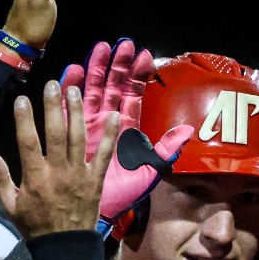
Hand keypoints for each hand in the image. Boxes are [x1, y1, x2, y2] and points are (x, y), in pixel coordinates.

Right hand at [0, 81, 118, 238]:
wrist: (65, 249)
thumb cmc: (35, 226)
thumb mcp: (10, 206)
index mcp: (36, 178)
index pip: (28, 142)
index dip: (24, 120)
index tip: (22, 100)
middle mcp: (59, 172)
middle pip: (56, 133)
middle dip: (54, 107)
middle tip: (53, 84)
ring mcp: (80, 175)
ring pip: (79, 138)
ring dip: (77, 113)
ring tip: (74, 90)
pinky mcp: (97, 180)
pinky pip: (105, 155)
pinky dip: (111, 136)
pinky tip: (115, 115)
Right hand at [61, 39, 195, 228]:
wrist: (95, 215)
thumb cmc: (122, 196)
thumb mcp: (150, 172)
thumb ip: (167, 150)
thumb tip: (189, 131)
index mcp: (125, 129)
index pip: (131, 95)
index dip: (137, 75)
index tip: (144, 54)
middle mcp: (106, 124)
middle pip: (110, 88)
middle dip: (115, 65)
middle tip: (119, 43)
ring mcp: (87, 128)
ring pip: (90, 93)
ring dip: (94, 70)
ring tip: (98, 49)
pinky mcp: (69, 134)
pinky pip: (69, 108)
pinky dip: (70, 89)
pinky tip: (73, 70)